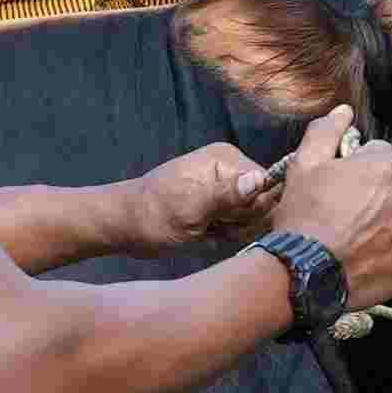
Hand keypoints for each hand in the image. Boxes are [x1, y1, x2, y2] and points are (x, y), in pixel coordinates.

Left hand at [144, 139, 279, 246]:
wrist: (123, 225)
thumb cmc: (152, 216)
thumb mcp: (190, 208)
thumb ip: (228, 196)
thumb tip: (260, 180)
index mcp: (226, 159)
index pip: (268, 186)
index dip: (252, 211)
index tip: (226, 221)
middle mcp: (230, 169)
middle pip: (263, 202)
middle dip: (242, 222)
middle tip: (212, 227)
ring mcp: (224, 186)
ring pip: (253, 217)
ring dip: (233, 230)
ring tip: (206, 230)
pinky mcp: (219, 203)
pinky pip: (239, 223)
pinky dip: (225, 233)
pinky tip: (206, 233)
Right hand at [276, 109, 391, 308]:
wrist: (304, 275)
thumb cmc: (303, 217)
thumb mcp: (303, 165)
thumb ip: (326, 131)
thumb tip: (344, 111)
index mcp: (385, 166)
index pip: (380, 154)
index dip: (358, 167)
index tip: (341, 185)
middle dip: (375, 193)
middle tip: (345, 213)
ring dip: (385, 221)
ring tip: (354, 237)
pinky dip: (391, 250)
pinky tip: (365, 255)